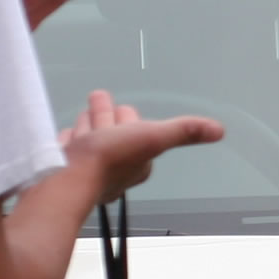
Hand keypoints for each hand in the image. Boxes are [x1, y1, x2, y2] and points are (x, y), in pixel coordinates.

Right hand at [63, 91, 222, 198]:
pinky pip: (65, 151)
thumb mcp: (154, 138)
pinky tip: (64, 137)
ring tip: (83, 113)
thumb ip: (184, 132)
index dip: (129, 117)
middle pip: (110, 133)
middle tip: (98, 98)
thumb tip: (219, 130)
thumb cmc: (110, 157)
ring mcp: (84, 170)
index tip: (123, 107)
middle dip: (106, 116)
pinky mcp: (59, 170)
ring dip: (87, 126)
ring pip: (88, 140)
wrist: (65, 180)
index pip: (134, 131)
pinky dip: (67, 142)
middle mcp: (112, 169)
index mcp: (136, 161)